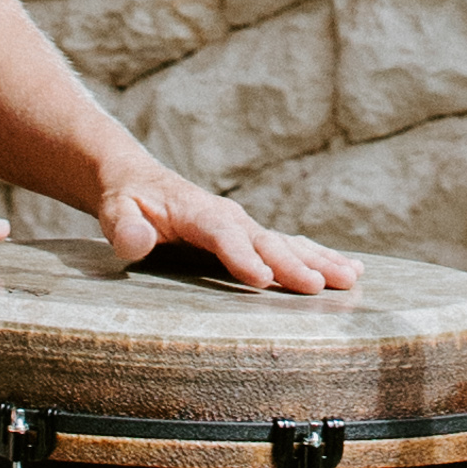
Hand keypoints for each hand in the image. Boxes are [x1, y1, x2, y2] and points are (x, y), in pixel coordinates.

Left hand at [93, 163, 359, 292]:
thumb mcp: (115, 211)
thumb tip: (137, 241)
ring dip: (320, 261)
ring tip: (351, 279)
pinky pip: (291, 247)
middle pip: (266, 241)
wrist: (139, 181)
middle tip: (321, 286)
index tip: (263, 279)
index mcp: (197, 212)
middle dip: (294, 264)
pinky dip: (321, 257)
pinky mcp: (252, 238)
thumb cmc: (126, 201)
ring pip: (288, 244)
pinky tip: (350, 270)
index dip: (242, 256)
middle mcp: (229, 217)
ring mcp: (245, 227)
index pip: (222, 234)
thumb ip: (124, 228)